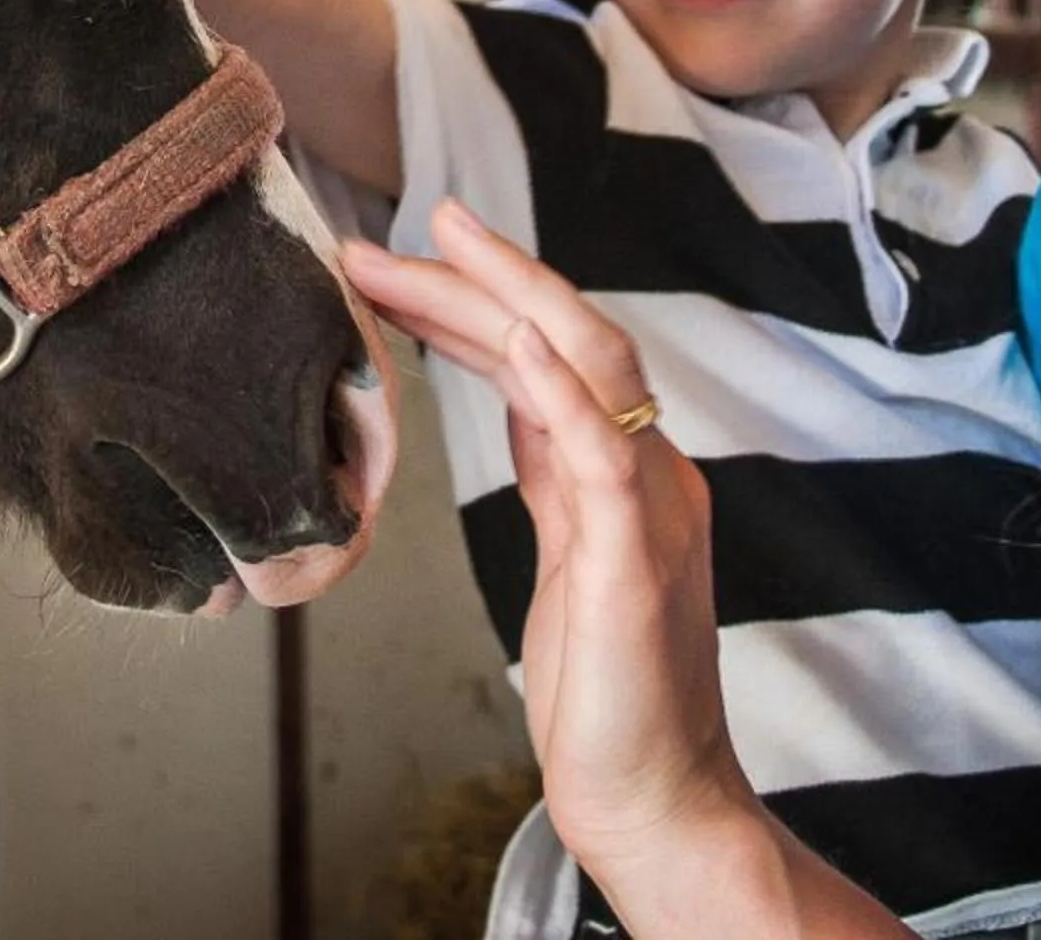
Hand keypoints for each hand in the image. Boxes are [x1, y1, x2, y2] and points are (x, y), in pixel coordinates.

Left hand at [342, 201, 754, 875]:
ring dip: (506, 296)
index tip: (404, 260)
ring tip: (436, 243)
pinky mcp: (633, 561)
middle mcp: (648, 472)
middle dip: (474, 278)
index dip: (478, 300)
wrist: (657, 799)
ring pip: (589, 364)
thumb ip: (555, 472)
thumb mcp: (569, 556)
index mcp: (626, 472)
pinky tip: (517, 338)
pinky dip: (562, 388)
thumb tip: (515, 392)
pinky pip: (604, 454)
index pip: (550, 354)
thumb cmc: (610, 692)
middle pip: (565, 336)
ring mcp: (648, 509)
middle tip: (383, 240)